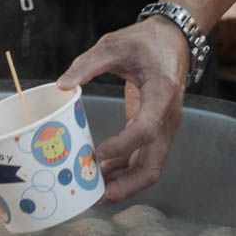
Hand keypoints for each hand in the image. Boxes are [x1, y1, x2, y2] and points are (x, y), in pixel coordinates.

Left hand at [57, 17, 190, 202]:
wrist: (173, 40)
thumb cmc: (147, 41)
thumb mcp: (116, 44)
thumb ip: (89, 63)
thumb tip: (63, 85)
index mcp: (162, 94)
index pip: (147, 130)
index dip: (123, 146)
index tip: (96, 154)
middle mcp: (167, 118)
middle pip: (153, 165)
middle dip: (125, 186)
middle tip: (94, 194)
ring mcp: (163, 127)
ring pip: (149, 168)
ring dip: (123, 183)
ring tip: (92, 190)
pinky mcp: (154, 129)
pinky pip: (142, 157)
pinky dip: (122, 169)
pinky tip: (100, 172)